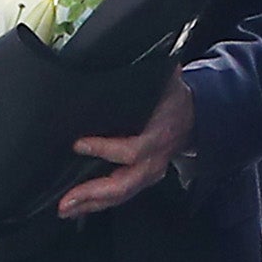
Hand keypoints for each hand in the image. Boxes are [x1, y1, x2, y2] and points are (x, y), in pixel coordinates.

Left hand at [55, 78, 193, 220]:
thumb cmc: (175, 98)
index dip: (106, 149)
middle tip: (66, 200)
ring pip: (120, 195)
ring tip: (65, 208)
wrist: (196, 117)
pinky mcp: (142, 180)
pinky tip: (78, 206)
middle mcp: (154, 160)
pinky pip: (120, 196)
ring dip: (91, 204)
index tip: (79, 144)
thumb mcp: (165, 81)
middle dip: (93, 194)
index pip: (132, 150)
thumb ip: (149, 73)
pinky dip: (98, 203)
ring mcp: (150, 174)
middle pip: (123, 184)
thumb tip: (131, 53)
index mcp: (159, 135)